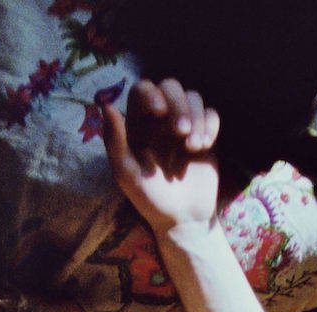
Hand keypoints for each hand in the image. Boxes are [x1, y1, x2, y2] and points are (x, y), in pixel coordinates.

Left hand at [103, 78, 220, 235]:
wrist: (184, 220)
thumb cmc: (151, 200)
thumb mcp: (128, 175)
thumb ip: (114, 142)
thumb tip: (105, 106)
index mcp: (139, 125)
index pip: (142, 90)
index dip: (151, 93)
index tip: (159, 110)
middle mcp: (161, 120)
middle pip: (171, 86)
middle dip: (178, 104)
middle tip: (181, 132)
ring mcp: (185, 126)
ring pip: (193, 97)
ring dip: (196, 116)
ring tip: (194, 145)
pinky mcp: (205, 134)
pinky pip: (211, 113)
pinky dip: (210, 124)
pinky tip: (204, 145)